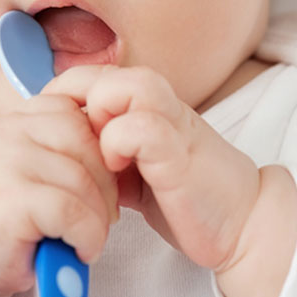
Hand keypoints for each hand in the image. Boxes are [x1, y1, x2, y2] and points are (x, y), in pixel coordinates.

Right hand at [0, 92, 119, 296]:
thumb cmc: (4, 220)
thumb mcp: (30, 170)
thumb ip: (60, 150)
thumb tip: (115, 149)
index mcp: (14, 120)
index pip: (75, 112)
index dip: (99, 150)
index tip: (97, 184)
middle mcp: (6, 132)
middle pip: (86, 140)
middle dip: (106, 183)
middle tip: (102, 216)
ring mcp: (6, 162)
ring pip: (84, 179)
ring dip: (99, 218)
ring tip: (86, 238)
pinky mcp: (11, 199)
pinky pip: (74, 212)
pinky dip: (88, 237)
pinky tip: (79, 250)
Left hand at [45, 64, 296, 296]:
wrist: (243, 224)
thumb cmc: (185, 197)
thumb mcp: (133, 168)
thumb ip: (104, 151)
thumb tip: (59, 148)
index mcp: (146, 107)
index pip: (90, 75)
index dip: (62, 97)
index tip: (53, 131)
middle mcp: (160, 106)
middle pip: (101, 72)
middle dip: (74, 104)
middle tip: (71, 142)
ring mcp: (172, 125)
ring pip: (125, 85)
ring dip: (99, 116)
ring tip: (99, 152)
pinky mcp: (180, 154)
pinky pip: (141, 127)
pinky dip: (118, 145)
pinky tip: (118, 172)